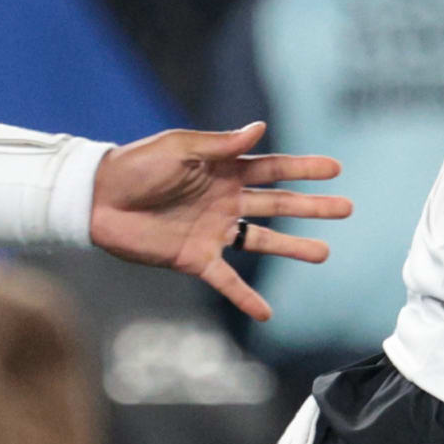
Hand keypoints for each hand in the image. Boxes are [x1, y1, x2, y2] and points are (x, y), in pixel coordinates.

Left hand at [88, 122, 347, 322]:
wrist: (96, 199)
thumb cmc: (135, 165)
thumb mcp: (179, 147)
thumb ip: (220, 145)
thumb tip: (260, 129)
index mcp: (223, 169)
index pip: (274, 168)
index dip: (305, 168)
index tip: (336, 169)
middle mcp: (225, 201)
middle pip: (278, 204)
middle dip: (312, 207)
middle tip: (346, 209)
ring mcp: (213, 231)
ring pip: (262, 241)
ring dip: (293, 248)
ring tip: (324, 254)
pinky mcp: (195, 259)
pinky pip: (226, 281)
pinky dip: (245, 298)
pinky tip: (267, 314)